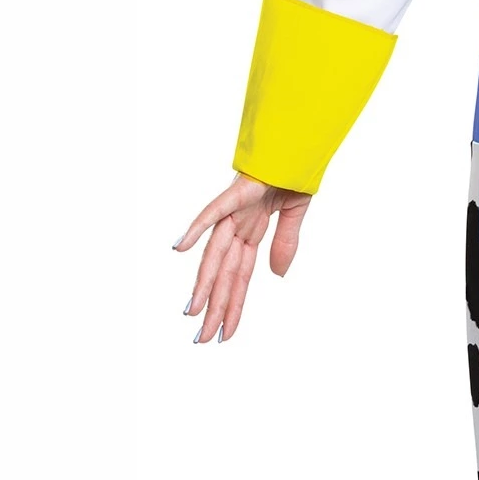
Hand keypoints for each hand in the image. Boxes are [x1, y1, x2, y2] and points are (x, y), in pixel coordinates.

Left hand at [174, 175, 311, 341]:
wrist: (299, 139)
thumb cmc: (292, 168)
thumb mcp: (294, 215)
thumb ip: (285, 244)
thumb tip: (277, 277)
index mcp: (251, 230)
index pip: (240, 276)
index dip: (233, 305)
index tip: (224, 334)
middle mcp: (237, 224)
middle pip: (224, 272)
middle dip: (214, 307)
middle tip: (200, 340)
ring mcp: (235, 208)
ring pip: (216, 252)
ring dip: (205, 283)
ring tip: (192, 312)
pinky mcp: (237, 190)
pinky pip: (215, 210)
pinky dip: (197, 227)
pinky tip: (179, 247)